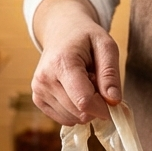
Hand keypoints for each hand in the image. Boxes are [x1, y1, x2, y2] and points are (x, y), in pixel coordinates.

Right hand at [31, 0, 120, 125]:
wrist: (61, 32)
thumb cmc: (86, 38)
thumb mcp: (106, 47)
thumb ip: (110, 74)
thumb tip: (114, 101)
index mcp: (62, 64)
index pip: (84, 101)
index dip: (104, 109)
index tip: (113, 102)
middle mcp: (44, 78)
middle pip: (80, 112)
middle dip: (96, 105)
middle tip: (96, 84)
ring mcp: (38, 89)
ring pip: (73, 118)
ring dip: (86, 108)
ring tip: (85, 85)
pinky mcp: (38, 98)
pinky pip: (64, 119)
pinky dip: (76, 111)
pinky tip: (76, 92)